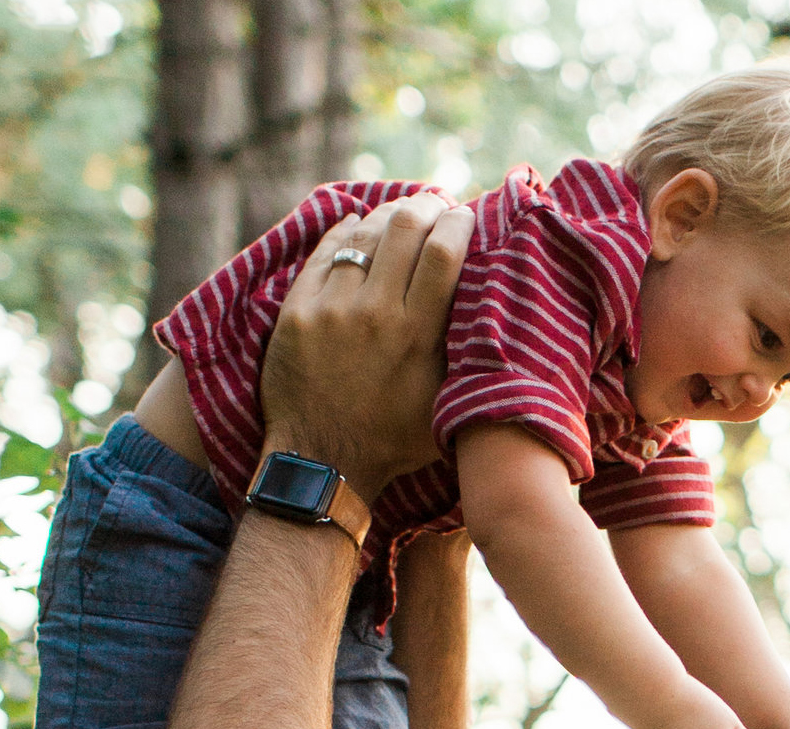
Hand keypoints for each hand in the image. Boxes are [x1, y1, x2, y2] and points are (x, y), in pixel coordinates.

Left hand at [261, 195, 469, 496]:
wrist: (322, 463)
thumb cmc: (393, 440)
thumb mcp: (446, 404)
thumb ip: (465, 355)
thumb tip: (493, 307)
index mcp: (417, 335)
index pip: (444, 253)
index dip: (458, 223)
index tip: (465, 216)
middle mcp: (374, 314)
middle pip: (405, 228)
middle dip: (425, 206)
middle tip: (434, 205)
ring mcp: (330, 310)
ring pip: (363, 233)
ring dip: (386, 214)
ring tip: (400, 214)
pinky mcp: (296, 312)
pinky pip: (323, 253)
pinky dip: (344, 231)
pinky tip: (357, 223)